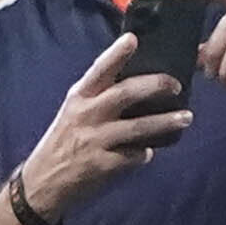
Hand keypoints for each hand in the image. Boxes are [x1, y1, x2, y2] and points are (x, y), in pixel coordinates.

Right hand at [15, 47, 191, 220]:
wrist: (40, 185)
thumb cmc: (62, 144)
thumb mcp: (73, 113)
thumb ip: (98, 98)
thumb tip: (137, 86)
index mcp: (79, 98)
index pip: (99, 69)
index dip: (117, 53)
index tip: (133, 39)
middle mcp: (86, 116)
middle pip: (126, 93)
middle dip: (156, 85)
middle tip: (176, 85)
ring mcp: (94, 141)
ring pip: (138, 127)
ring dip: (165, 122)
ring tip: (185, 118)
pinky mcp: (101, 166)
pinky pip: (133, 156)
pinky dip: (144, 153)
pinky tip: (148, 152)